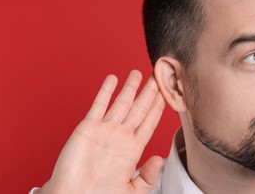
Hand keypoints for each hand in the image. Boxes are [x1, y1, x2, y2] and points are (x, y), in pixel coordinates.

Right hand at [39, 70, 164, 193]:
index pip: (149, 122)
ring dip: (130, 87)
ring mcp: (105, 130)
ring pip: (121, 102)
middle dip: (149, 91)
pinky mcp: (88, 127)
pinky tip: (112, 79)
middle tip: (157, 75)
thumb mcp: (131, 191)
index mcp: (132, 150)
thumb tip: (161, 159)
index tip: (166, 93)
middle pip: (139, 108)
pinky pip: (99, 105)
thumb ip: (148, 177)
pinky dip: (106, 91)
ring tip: (137, 72)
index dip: (158, 107)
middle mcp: (120, 136)